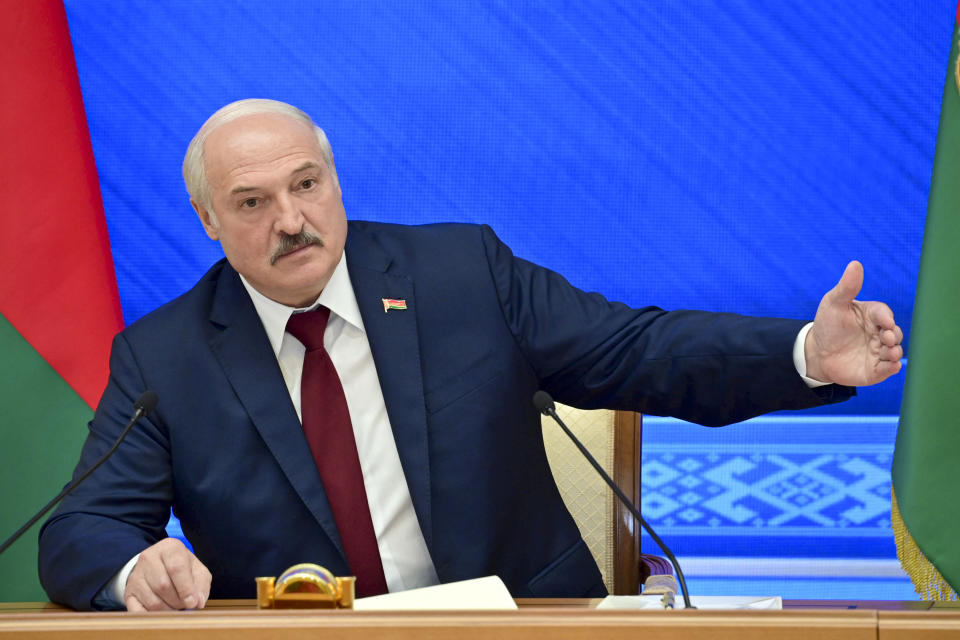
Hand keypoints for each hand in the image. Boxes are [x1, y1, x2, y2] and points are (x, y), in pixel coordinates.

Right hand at [124, 538, 211, 611]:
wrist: (158, 566)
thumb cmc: (181, 568)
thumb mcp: (197, 570)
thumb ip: (201, 584)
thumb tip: (199, 602)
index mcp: (169, 547)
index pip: (176, 568)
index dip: (186, 588)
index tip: (193, 602)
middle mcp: (149, 557)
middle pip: (163, 586)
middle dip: (178, 601)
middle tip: (185, 604)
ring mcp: (135, 575)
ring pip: (153, 601)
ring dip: (168, 610)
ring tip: (175, 606)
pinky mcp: (128, 591)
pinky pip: (140, 612)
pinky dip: (154, 617)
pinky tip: (162, 611)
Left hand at [805, 260, 902, 385]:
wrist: (817, 353)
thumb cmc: (828, 325)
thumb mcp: (833, 303)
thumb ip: (847, 287)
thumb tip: (855, 264)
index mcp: (872, 316)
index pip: (883, 314)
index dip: (886, 317)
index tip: (884, 322)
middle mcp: (879, 333)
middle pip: (894, 332)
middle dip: (894, 335)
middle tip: (886, 338)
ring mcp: (878, 352)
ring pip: (894, 351)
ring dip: (895, 351)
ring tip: (890, 352)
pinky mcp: (875, 369)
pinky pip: (888, 369)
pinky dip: (892, 368)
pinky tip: (892, 366)